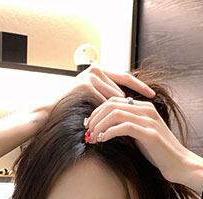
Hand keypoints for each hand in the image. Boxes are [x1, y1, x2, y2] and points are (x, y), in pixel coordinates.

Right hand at [38, 64, 155, 116]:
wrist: (49, 113)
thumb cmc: (71, 110)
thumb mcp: (92, 100)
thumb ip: (107, 95)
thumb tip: (128, 100)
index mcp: (99, 71)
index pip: (125, 77)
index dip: (140, 86)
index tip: (153, 95)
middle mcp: (96, 69)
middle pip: (121, 89)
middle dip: (128, 105)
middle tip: (139, 115)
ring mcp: (91, 76)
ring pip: (113, 98)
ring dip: (114, 113)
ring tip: (119, 125)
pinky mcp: (86, 86)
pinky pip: (104, 103)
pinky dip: (106, 115)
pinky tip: (108, 125)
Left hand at [84, 94, 198, 183]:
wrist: (179, 164)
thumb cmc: (159, 154)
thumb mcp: (140, 137)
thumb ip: (127, 128)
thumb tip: (105, 130)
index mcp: (144, 108)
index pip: (114, 100)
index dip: (98, 111)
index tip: (89, 126)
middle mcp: (146, 109)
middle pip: (112, 104)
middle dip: (96, 117)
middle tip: (87, 132)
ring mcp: (148, 120)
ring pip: (116, 113)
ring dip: (100, 125)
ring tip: (93, 137)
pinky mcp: (149, 133)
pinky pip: (124, 126)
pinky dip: (110, 132)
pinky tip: (102, 140)